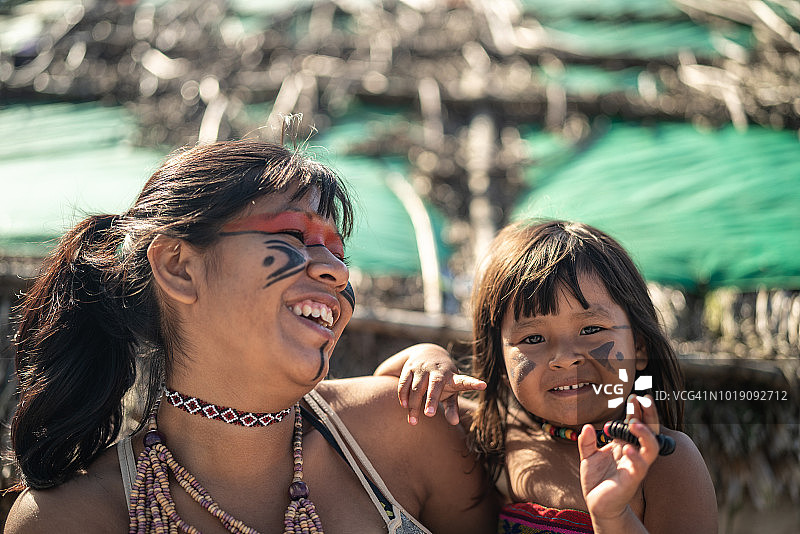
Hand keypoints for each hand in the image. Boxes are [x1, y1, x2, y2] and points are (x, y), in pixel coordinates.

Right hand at [396, 345, 484, 425]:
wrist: (427, 352)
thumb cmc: (443, 380)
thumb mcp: (450, 391)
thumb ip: (452, 407)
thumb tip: (454, 423)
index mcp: (452, 377)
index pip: (464, 381)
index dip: (473, 384)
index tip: (483, 385)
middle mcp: (438, 371)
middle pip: (435, 385)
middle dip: (432, 399)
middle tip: (429, 414)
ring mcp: (423, 368)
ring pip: (417, 387)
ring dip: (414, 405)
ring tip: (413, 422)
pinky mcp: (409, 368)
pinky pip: (405, 383)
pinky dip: (404, 395)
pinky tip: (405, 406)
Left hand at [578, 396, 658, 529]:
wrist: (597, 504)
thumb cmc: (596, 480)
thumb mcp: (587, 456)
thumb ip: (587, 441)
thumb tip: (587, 426)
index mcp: (624, 444)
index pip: (634, 423)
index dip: (636, 410)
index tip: (634, 396)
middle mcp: (633, 452)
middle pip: (649, 430)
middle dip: (649, 414)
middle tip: (644, 399)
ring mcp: (635, 465)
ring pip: (652, 447)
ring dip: (646, 433)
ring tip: (634, 423)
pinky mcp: (633, 479)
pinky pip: (641, 466)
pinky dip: (635, 456)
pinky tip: (627, 449)